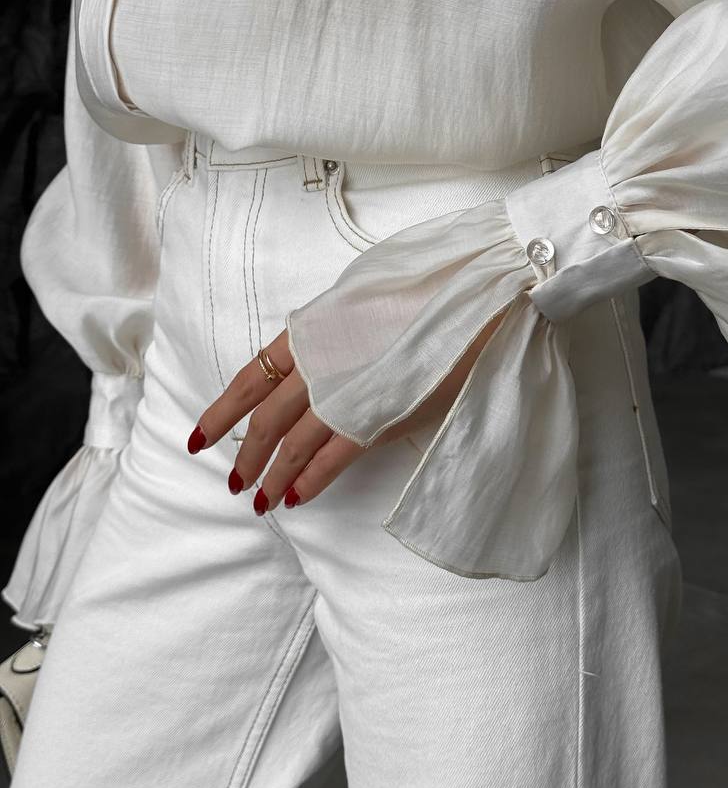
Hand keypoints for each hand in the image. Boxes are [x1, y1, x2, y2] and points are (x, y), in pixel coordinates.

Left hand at [187, 306, 508, 512]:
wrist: (467, 296)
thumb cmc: (420, 286)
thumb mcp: (358, 295)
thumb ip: (331, 326)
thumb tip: (315, 343)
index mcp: (308, 332)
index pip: (250, 378)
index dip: (222, 412)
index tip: (199, 436)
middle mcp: (317, 365)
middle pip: (266, 420)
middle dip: (246, 454)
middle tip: (233, 481)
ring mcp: (344, 393)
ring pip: (293, 445)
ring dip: (273, 476)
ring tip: (260, 500)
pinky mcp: (376, 417)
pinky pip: (333, 458)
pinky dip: (312, 480)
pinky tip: (297, 496)